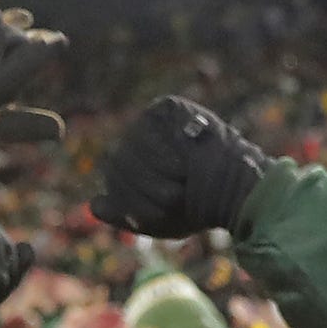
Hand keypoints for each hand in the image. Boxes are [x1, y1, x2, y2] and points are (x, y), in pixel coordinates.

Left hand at [90, 95, 270, 238]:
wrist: (233, 190)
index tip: (163, 208)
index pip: (113, 179)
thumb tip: (93, 205)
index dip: (133, 199)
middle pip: (117, 165)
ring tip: (182, 178)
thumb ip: (124, 213)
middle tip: (175, 196)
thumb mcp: (158, 220)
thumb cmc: (199, 206)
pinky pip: (147, 130)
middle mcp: (136, 143)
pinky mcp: (166, 108)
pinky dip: (164, 151)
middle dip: (146, 189)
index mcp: (131, 169)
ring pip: (130, 151)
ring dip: (157, 174)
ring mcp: (149, 123)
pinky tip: (183, 158)